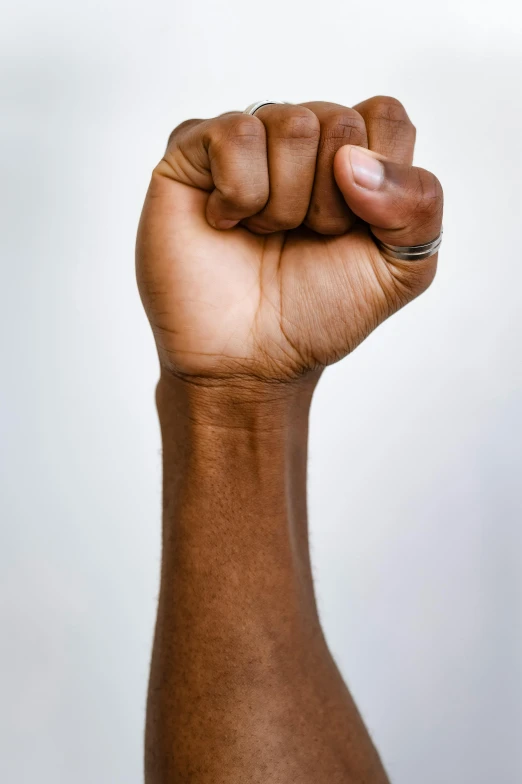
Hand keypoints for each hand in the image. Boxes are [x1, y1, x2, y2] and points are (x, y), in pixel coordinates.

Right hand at [136, 98, 442, 382]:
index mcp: (353, 160)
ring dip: (284, 205)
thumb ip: (418, 206)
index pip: (385, 116)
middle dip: (329, 203)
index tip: (353, 232)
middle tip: (302, 240)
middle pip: (341, 122)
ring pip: (293, 124)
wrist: (250, 360)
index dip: (378, 181)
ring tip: (263, 236)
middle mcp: (300, 142)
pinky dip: (240, 196)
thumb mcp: (401, 270)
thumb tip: (352, 159)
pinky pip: (236, 134)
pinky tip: (226, 224)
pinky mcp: (193, 148)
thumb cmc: (317, 313)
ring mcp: (248, 142)